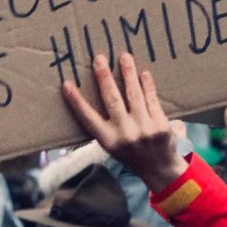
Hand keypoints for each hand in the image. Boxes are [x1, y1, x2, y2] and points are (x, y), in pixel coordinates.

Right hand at [62, 54, 188, 192]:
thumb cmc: (131, 154)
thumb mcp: (112, 146)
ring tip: (124, 56)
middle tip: (99, 58)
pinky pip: (151, 99)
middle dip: (104, 77)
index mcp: (107, 140)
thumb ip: (104, 126)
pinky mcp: (160, 124)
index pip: (87, 117)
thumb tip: (94, 96)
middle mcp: (124, 134)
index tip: (67, 84)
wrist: (160, 170)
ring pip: (134, 95)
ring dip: (128, 73)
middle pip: (112, 100)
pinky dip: (147, 85)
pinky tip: (143, 73)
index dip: (76, 101)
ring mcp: (143, 128)